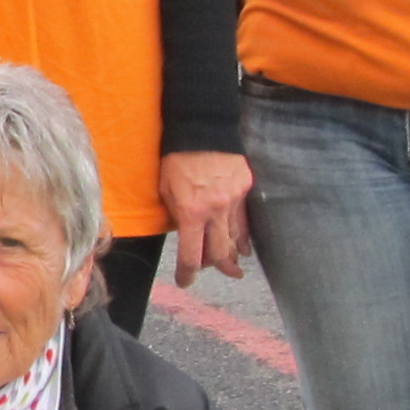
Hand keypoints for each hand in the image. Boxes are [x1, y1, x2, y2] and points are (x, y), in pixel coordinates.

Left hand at [157, 150, 252, 285]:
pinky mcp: (244, 188)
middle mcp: (215, 211)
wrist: (202, 128)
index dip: (187, 273)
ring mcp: (233, 201)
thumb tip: (185, 233)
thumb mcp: (165, 189)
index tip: (185, 280)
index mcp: (190, 213)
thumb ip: (176, 214)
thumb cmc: (176, 157)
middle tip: (216, 275)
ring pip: (235, 239)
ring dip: (232, 256)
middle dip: (217, 269)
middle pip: (219, 253)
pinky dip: (243, 237)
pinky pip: (244, 220)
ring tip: (233, 268)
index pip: (190, 255)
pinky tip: (244, 247)